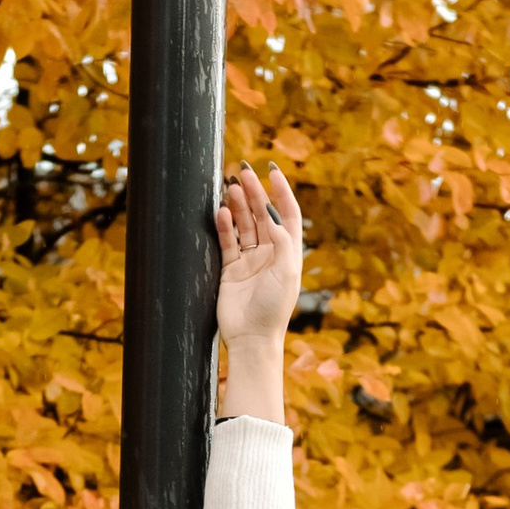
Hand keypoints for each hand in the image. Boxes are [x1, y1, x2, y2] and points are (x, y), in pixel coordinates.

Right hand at [215, 169, 303, 365]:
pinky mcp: (230, 269)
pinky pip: (227, 242)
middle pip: (263, 215)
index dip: (281, 192)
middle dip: (254, 193)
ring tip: (230, 186)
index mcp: (288, 252)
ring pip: (244, 224)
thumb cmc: (273, 309)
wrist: (252, 337)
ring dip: (238, 205)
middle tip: (243, 172)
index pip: (287, 214)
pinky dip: (224, 226)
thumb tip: (275, 215)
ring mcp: (249, 260)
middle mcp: (270, 253)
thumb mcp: (286, 273)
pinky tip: (221, 213)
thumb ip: (282, 243)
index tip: (272, 171)